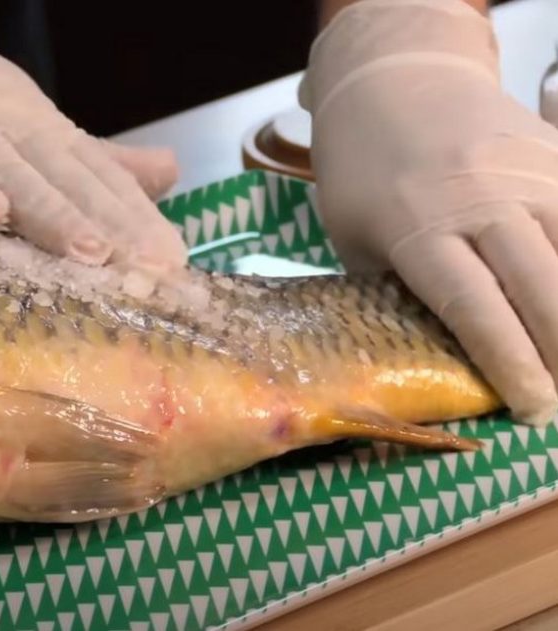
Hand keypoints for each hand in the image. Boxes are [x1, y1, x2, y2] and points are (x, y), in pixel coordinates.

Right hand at [0, 0, 185, 271]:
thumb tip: (167, 173)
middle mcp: (3, 120)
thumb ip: (87, 155)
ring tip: (94, 253)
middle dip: (115, 223)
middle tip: (154, 270)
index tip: (175, 266)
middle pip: (66, 174)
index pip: (96, 173)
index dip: (137, 217)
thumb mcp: (15, 122)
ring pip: (8, 168)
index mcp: (34, 123)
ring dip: (51, 211)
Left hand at [301, 0, 557, 424]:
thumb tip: (427, 353)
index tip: (532, 406)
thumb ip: (392, 289)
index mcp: (417, 227)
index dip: (508, 360)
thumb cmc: (362, 170)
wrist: (395, 79)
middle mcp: (480, 200)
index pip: (472, 305)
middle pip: (541, 284)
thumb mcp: (355, 235)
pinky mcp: (554, 157)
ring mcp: (526, 175)